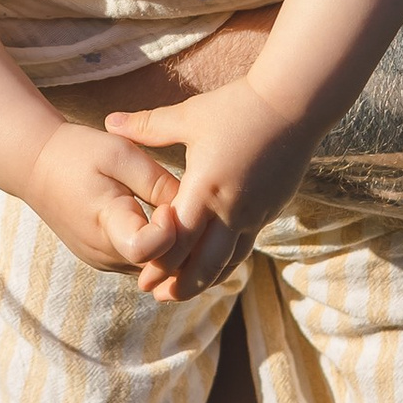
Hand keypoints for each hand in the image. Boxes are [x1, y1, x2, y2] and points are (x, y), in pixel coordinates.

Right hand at [20, 122, 184, 275]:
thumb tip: (192, 209)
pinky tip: (162, 219)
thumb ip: (157, 183)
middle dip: (180, 239)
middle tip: (184, 207)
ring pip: (155, 267)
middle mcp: (104, 252)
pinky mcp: (105, 259)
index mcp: (106, 223)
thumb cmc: (78, 152)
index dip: (169, 230)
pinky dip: (157, 246)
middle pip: (159, 263)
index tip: (170, 205)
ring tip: (175, 210)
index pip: (146, 249)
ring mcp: (103, 261)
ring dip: (172, 245)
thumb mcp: (120, 154)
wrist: (34, 164)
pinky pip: (143, 262)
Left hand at [105, 79, 320, 299]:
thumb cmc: (237, 107)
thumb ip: (147, 126)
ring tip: (183, 292)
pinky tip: (216, 266)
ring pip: (228, 261)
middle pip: (204, 263)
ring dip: (205, 280)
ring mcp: (254, 213)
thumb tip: (109, 121)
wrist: (294, 105)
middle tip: (157, 297)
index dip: (159, 264)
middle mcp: (230, 209)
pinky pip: (245, 246)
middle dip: (179, 285)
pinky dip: (227, 262)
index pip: (178, 241)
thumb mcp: (188, 116)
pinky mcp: (269, 210)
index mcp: (204, 188)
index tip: (141, 277)